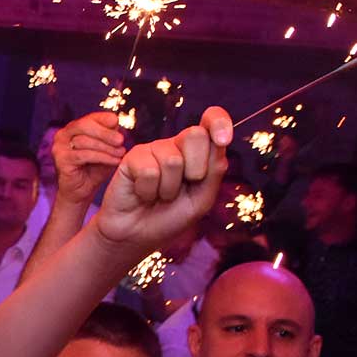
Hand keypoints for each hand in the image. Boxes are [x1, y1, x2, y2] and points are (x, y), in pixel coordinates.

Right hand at [52, 112, 126, 207]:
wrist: (81, 192)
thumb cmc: (94, 169)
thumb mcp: (106, 149)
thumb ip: (109, 136)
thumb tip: (115, 122)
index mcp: (73, 129)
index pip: (89, 118)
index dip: (103, 118)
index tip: (116, 123)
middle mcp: (62, 135)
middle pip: (84, 125)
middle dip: (105, 132)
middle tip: (121, 140)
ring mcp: (59, 147)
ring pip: (85, 141)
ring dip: (106, 147)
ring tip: (120, 154)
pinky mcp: (61, 160)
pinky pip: (84, 155)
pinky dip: (102, 157)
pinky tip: (114, 161)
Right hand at [90, 107, 232, 256]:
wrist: (138, 235)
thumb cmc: (171, 217)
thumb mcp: (202, 199)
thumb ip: (214, 171)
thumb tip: (219, 142)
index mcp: (198, 151)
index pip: (211, 122)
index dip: (220, 122)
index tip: (224, 140)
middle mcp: (175, 145)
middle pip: (195, 135)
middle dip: (195, 169)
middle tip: (183, 186)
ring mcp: (153, 150)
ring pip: (172, 160)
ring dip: (168, 189)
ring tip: (159, 196)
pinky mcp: (132, 158)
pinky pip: (149, 171)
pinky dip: (148, 191)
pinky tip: (143, 194)